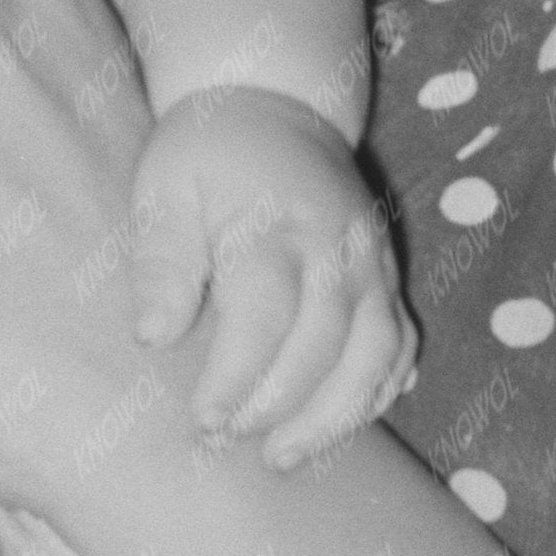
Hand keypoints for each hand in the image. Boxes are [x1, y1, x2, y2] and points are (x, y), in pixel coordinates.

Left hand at [126, 88, 414, 470]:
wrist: (273, 101)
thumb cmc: (206, 153)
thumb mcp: (164, 188)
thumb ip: (161, 261)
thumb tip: (154, 337)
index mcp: (274, 221)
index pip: (265, 314)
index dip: (237, 377)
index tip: (204, 420)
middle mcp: (336, 245)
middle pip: (325, 342)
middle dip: (280, 404)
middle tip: (231, 440)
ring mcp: (371, 261)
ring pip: (377, 353)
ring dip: (336, 414)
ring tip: (284, 454)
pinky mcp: (387, 275)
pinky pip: (401, 344)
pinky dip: (378, 390)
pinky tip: (341, 422)